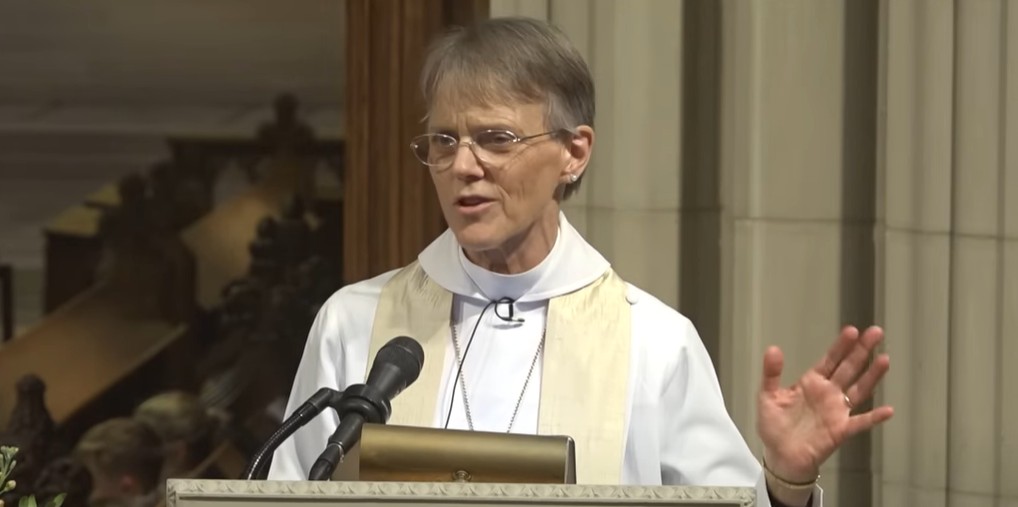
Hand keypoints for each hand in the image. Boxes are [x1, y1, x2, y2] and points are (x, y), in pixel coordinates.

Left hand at [756, 326, 893, 482]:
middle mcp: (829, 393)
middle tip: (876, 332)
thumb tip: (773, 348)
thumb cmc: (774, 426)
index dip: (841, 346)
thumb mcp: (768, 396)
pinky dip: (874, 417)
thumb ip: (771, 373)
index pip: (830, 360)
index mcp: (811, 382)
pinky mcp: (841, 430)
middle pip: (849, 368)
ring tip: (884, 359)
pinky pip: (860, 422)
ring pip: (859, 390)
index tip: (852, 330)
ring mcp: (837, 411)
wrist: (780, 456)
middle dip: (862, 350)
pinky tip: (888, 410)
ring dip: (872, 376)